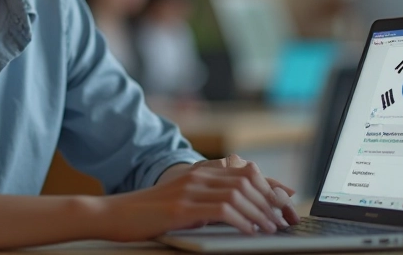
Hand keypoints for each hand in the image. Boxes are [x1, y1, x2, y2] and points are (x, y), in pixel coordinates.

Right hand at [97, 154, 299, 241]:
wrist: (114, 214)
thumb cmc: (148, 213)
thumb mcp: (183, 202)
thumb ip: (209, 200)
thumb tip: (241, 211)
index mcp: (199, 171)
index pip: (246, 170)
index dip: (271, 185)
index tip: (288, 201)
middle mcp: (197, 175)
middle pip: (248, 180)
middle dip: (272, 200)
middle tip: (286, 219)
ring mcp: (189, 189)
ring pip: (239, 194)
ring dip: (261, 212)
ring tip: (272, 228)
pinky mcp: (182, 207)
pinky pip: (223, 209)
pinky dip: (242, 220)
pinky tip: (250, 231)